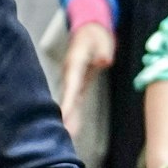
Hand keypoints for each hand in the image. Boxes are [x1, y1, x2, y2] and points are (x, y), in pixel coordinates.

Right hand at [56, 21, 114, 137]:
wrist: (89, 30)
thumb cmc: (95, 35)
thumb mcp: (102, 40)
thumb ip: (103, 51)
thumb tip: (104, 61)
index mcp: (75, 64)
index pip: (71, 84)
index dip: (68, 100)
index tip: (63, 115)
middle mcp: (70, 74)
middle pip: (67, 96)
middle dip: (65, 115)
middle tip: (63, 132)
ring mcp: (73, 79)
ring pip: (69, 101)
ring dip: (68, 118)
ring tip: (68, 137)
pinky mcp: (77, 84)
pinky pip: (74, 101)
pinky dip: (73, 113)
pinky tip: (73, 129)